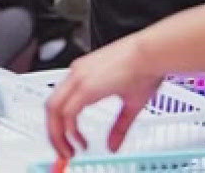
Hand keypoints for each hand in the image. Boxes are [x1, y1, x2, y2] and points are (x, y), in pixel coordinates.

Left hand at [45, 35, 169, 158]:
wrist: (153, 53)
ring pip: (53, 110)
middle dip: (54, 133)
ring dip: (57, 135)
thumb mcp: (130, 103)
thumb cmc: (146, 67)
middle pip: (51, 107)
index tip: (67, 140)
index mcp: (84, 74)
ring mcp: (79, 78)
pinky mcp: (86, 85)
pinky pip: (67, 112)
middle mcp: (77, 74)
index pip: (60, 101)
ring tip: (68, 152)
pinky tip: (80, 141)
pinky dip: (68, 130)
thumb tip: (113, 146)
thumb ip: (119, 127)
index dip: (59, 123)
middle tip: (62, 151)